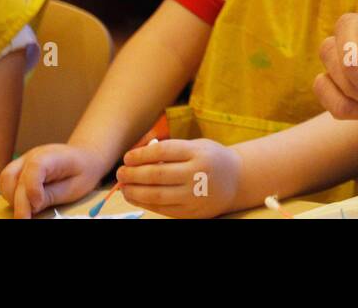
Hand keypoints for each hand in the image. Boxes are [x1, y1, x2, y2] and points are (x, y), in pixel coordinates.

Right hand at [0, 143, 107, 218]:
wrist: (84, 159)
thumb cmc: (83, 172)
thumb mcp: (75, 187)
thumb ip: (52, 195)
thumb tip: (32, 206)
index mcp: (51, 155)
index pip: (35, 167)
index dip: (32, 188)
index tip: (37, 206)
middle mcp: (33, 155)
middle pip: (15, 177)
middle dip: (20, 203)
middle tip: (26, 220)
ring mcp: (24, 160)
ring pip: (5, 179)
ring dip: (12, 198)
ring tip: (27, 212)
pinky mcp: (19, 168)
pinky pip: (5, 181)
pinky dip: (10, 195)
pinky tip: (24, 204)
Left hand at [117, 138, 241, 218]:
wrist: (237, 180)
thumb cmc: (210, 158)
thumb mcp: (196, 146)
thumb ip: (171, 151)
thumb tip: (137, 159)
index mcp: (197, 152)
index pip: (162, 152)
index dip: (140, 155)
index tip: (127, 157)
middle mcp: (197, 174)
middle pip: (157, 175)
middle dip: (133, 174)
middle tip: (120, 173)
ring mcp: (195, 195)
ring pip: (158, 195)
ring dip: (135, 191)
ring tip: (124, 187)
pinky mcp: (193, 212)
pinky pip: (164, 209)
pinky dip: (146, 203)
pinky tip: (136, 197)